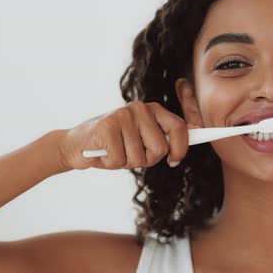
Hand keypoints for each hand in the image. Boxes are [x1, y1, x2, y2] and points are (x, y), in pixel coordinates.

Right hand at [58, 101, 189, 169]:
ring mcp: (123, 116)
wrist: (76, 144)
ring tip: (113, 151)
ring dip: (126, 163)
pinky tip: (103, 152)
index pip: (178, 126)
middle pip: (160, 148)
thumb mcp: (142, 138)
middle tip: (130, 154)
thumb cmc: (114, 144)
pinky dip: (111, 163)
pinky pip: (120, 160)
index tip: (174, 161)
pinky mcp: (107, 127)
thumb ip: (165, 135)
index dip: (181, 148)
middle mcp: (140, 108)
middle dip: (146, 159)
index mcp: (152, 109)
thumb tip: (196, 130)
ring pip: (139, 158)